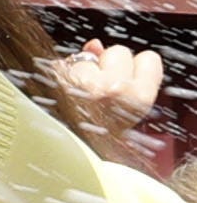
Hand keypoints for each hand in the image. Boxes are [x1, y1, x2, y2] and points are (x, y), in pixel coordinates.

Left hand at [46, 39, 166, 155]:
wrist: (54, 157)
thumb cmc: (88, 138)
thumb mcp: (118, 114)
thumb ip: (118, 76)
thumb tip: (95, 45)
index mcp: (138, 100)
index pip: (148, 60)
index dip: (133, 66)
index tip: (124, 81)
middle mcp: (115, 89)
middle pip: (119, 51)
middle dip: (106, 65)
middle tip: (95, 94)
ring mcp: (85, 84)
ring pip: (88, 55)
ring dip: (80, 68)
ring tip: (73, 96)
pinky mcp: (58, 82)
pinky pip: (60, 64)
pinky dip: (56, 73)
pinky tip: (56, 94)